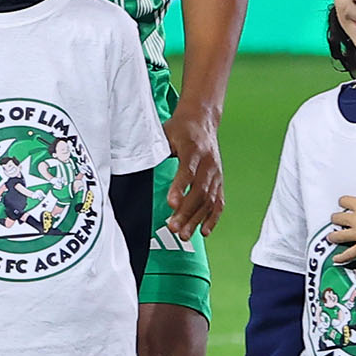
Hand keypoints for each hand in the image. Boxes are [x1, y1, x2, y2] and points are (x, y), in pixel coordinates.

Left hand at [162, 103, 225, 236]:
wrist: (203, 120)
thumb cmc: (180, 129)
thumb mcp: (165, 133)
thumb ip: (155, 149)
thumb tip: (136, 162)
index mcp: (194, 148)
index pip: (188, 170)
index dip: (180, 187)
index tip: (171, 203)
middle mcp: (208, 162)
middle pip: (200, 190)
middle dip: (186, 211)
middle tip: (173, 228)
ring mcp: (216, 173)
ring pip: (209, 200)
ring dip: (197, 219)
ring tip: (183, 235)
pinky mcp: (219, 181)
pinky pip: (218, 202)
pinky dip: (212, 218)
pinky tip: (203, 231)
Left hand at [325, 166, 355, 262]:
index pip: (345, 201)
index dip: (344, 202)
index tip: (344, 203)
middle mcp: (355, 220)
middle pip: (338, 218)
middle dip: (336, 218)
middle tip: (336, 219)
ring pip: (339, 235)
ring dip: (334, 236)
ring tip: (331, 237)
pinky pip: (349, 253)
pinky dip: (342, 257)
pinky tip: (336, 259)